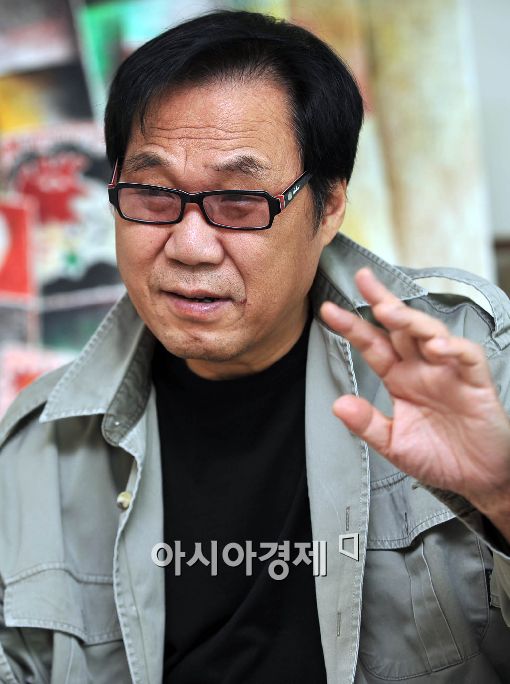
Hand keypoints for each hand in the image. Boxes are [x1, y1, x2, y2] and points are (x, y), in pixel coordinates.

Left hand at [320, 268, 509, 531]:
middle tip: (363, 279)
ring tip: (388, 311)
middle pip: (401, 326)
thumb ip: (368, 425)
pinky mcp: (475, 382)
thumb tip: (338, 405)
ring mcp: (449, 371)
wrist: (477, 480)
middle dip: (382, 300)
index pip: (373, 345)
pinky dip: (453, 348)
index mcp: (400, 378)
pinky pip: (467, 357)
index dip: (353, 327)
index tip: (328, 311)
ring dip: (410, 320)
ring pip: (430, 333)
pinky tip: (436, 346)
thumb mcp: (394, 445)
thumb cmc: (438, 458)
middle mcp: (423, 368)